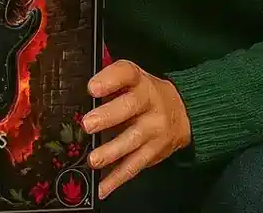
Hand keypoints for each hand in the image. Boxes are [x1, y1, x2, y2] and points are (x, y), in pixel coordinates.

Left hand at [83, 60, 191, 198]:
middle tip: (88, 124)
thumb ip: (111, 84)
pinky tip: (102, 188)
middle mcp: (149, 102)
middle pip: (129, 107)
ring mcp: (154, 129)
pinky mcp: (154, 152)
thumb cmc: (144, 93)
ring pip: (132, 140)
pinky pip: (135, 166)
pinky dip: (117, 179)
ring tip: (93, 160)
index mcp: (139, 80)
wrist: (183, 112)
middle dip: (108, 117)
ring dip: (111, 152)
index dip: (109, 79)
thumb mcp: (132, 81)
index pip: (126, 73)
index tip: (92, 88)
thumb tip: (79, 97)